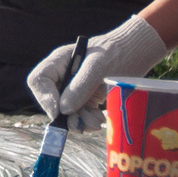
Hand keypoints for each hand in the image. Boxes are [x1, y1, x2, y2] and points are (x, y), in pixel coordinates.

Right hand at [27, 14, 168, 127]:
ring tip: (97, 122)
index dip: (45, 98)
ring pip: (66, 112)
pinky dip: (87, 120)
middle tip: (82, 125)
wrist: (138, 52)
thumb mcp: (99, 67)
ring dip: (79, 121)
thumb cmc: (118, 52)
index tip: (59, 113)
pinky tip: (99, 119)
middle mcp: (63, 75)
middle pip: (51, 100)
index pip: (39, 80)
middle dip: (66, 115)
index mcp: (60, 61)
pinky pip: (79, 114)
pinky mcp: (85, 97)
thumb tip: (62, 110)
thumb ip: (81, 86)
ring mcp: (74, 87)